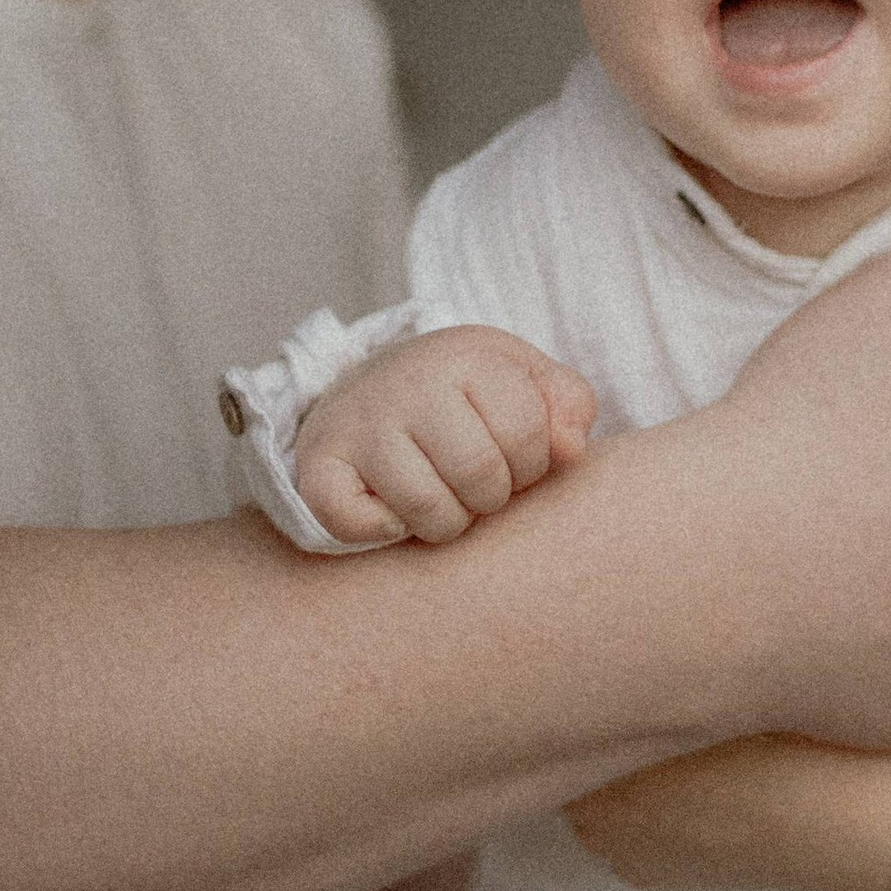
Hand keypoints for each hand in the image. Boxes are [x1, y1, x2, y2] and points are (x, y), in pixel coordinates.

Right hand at [294, 327, 596, 546]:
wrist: (371, 386)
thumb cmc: (465, 394)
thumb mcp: (524, 379)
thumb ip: (568, 405)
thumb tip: (572, 450)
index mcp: (466, 357)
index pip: (530, 435)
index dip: (533, 464)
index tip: (514, 458)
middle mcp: (407, 385)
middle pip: (481, 476)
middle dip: (492, 497)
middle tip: (477, 484)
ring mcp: (359, 424)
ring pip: (426, 510)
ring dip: (445, 523)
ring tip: (442, 496)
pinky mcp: (318, 465)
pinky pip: (358, 525)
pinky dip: (383, 532)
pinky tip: (392, 509)